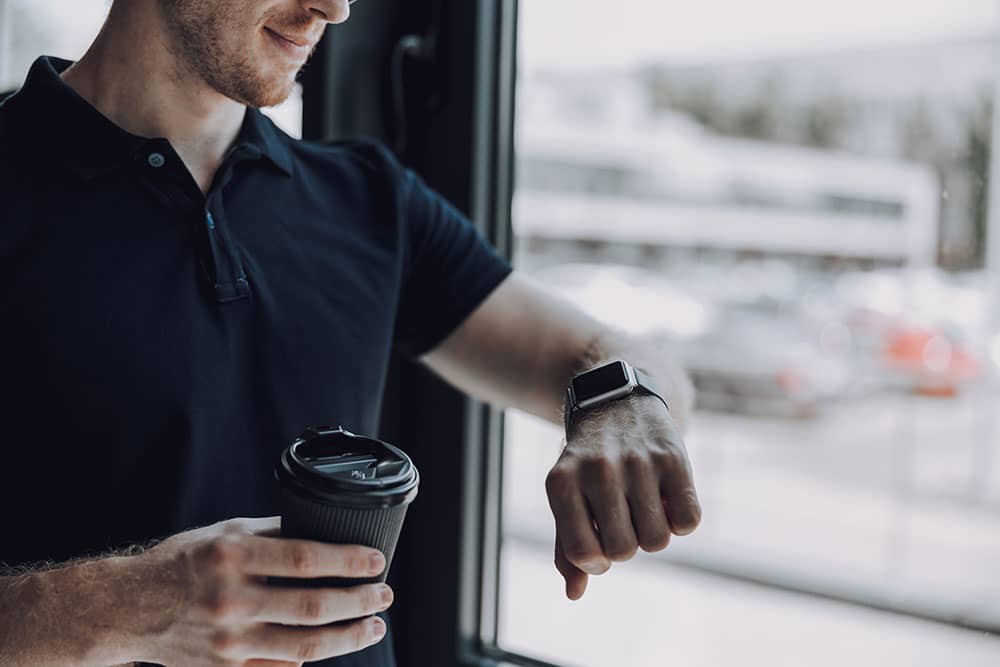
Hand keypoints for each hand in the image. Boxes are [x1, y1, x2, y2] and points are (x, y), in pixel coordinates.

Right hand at [123, 517, 392, 665]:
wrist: (128, 609)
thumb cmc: (182, 563)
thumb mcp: (224, 532)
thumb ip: (272, 532)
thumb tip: (324, 527)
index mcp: (231, 557)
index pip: (305, 558)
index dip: (348, 561)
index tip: (376, 561)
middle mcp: (230, 600)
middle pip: (313, 606)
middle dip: (360, 601)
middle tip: (384, 594)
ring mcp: (228, 641)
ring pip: (306, 645)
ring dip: (349, 636)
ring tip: (374, 625)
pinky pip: (282, 666)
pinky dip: (312, 656)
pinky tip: (334, 644)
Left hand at [545, 394, 700, 599]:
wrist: (618, 401)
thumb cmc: (588, 463)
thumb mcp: (568, 496)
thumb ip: (568, 546)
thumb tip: (574, 593)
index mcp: (562, 482)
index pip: (582, 553)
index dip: (595, 563)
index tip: (598, 546)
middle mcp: (598, 470)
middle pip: (623, 551)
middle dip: (626, 546)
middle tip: (623, 519)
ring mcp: (637, 462)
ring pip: (657, 541)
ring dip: (654, 535)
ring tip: (644, 507)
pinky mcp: (673, 457)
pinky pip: (688, 523)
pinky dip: (682, 522)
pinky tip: (668, 499)